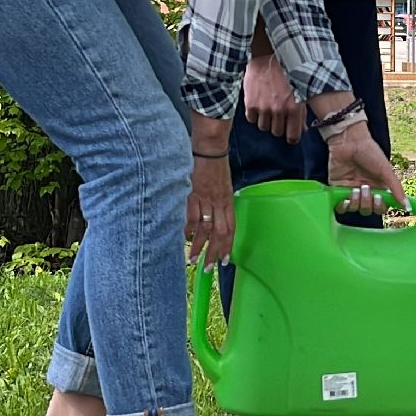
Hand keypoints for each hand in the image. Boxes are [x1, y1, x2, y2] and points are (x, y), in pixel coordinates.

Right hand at [187, 153, 233, 268]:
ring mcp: (206, 200)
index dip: (228, 246)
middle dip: (214, 253)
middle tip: (208, 268)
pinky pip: (191, 217)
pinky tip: (185, 239)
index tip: (225, 260)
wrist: (209, 147)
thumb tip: (215, 216)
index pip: (230, 228)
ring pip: (205, 229)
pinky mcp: (192, 195)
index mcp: (228, 201)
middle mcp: (219, 203)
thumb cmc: (215, 164)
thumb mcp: (223, 184)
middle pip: (219, 233)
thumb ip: (220, 201)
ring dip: (199, 246)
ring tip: (193, 259)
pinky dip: (188, 230)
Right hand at [243, 54, 304, 142]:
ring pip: (264, 127)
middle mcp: (279, 110)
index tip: (290, 135)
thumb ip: (301, 113)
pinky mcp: (250, 104)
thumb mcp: (300, 91)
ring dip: (266, 121)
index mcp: (294, 108)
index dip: (291, 137)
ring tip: (268, 108)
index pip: (293, 136)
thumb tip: (303, 129)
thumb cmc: (286, 73)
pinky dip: (255, 115)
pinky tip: (259, 104)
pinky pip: (252, 120)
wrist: (267, 58)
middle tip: (279, 116)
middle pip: (277, 133)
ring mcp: (263, 108)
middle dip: (279, 126)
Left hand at [326, 125, 407, 217]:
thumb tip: (408, 207)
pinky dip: (343, 206)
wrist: (349, 141)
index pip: (381, 207)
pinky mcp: (337, 189)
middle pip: (367, 210)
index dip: (379, 206)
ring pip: (354, 209)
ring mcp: (350, 191)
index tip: (378, 197)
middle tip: (365, 188)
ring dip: (356, 202)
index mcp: (378, 187)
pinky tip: (345, 199)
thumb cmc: (369, 152)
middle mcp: (365, 191)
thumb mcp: (386, 170)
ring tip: (355, 189)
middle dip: (367, 203)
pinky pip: (340, 206)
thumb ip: (397, 190)